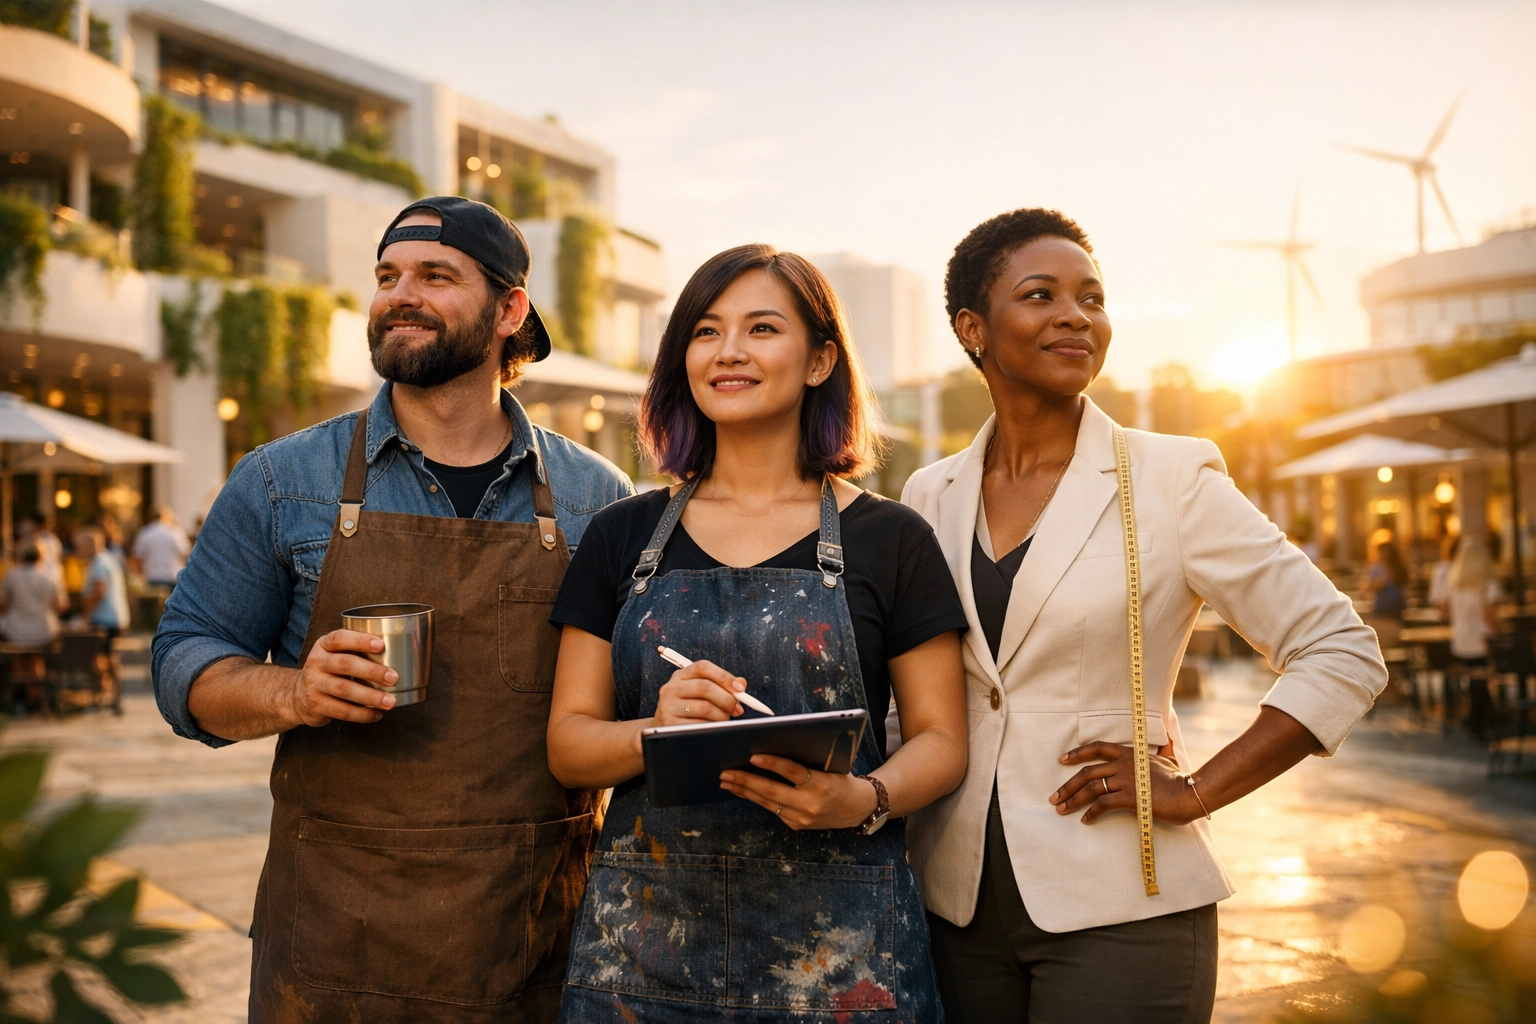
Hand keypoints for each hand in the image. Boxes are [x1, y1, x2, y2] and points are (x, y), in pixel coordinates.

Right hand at [285, 629, 397, 727]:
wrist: (298, 696)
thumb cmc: (329, 671)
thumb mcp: (335, 655)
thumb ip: (357, 651)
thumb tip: (398, 653)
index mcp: (323, 645)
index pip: (339, 638)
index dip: (360, 640)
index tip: (380, 645)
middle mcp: (316, 662)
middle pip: (345, 664)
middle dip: (372, 671)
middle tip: (393, 678)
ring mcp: (314, 684)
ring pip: (345, 690)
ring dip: (370, 697)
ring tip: (390, 701)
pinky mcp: (315, 705)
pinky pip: (342, 711)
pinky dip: (362, 714)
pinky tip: (377, 714)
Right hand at [651, 659, 745, 727]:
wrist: (662, 731)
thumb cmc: (688, 710)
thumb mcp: (701, 694)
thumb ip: (721, 686)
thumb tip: (741, 683)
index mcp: (681, 675)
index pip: (703, 667)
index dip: (724, 676)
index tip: (740, 689)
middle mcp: (671, 688)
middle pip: (705, 687)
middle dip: (727, 699)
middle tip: (736, 709)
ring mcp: (668, 706)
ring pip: (704, 707)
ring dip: (721, 715)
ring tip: (725, 720)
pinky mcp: (669, 724)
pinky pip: (699, 725)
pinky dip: (712, 727)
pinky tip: (714, 729)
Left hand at [719, 755, 878, 830]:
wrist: (858, 808)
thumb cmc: (841, 777)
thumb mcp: (832, 764)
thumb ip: (807, 758)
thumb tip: (773, 743)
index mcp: (823, 784)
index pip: (793, 771)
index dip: (773, 763)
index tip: (753, 756)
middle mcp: (811, 804)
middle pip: (773, 791)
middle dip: (746, 780)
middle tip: (726, 771)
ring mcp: (802, 818)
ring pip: (767, 802)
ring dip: (744, 791)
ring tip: (726, 780)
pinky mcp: (796, 825)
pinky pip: (771, 809)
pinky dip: (755, 798)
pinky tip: (741, 790)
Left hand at [1049, 741, 1199, 825]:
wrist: (1190, 793)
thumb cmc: (1179, 780)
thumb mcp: (1167, 759)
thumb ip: (1161, 751)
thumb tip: (1167, 739)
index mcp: (1130, 754)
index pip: (1097, 748)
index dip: (1077, 753)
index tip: (1062, 759)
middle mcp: (1124, 764)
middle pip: (1087, 772)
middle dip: (1067, 785)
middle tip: (1054, 796)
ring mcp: (1126, 780)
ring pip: (1091, 788)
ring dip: (1073, 799)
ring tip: (1061, 809)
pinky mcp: (1129, 797)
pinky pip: (1103, 804)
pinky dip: (1091, 812)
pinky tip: (1085, 820)